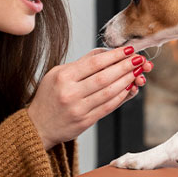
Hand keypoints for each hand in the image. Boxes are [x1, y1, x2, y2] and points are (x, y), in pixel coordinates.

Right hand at [28, 46, 152, 149]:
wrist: (38, 126)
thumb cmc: (49, 97)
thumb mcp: (57, 74)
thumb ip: (81, 63)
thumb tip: (105, 52)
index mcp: (63, 77)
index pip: (94, 62)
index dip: (115, 55)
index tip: (129, 50)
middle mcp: (70, 92)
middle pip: (105, 76)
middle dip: (125, 66)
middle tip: (139, 59)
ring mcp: (78, 108)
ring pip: (109, 92)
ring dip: (127, 80)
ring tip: (138, 72)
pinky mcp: (85, 121)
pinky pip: (108, 107)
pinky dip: (121, 97)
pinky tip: (129, 88)